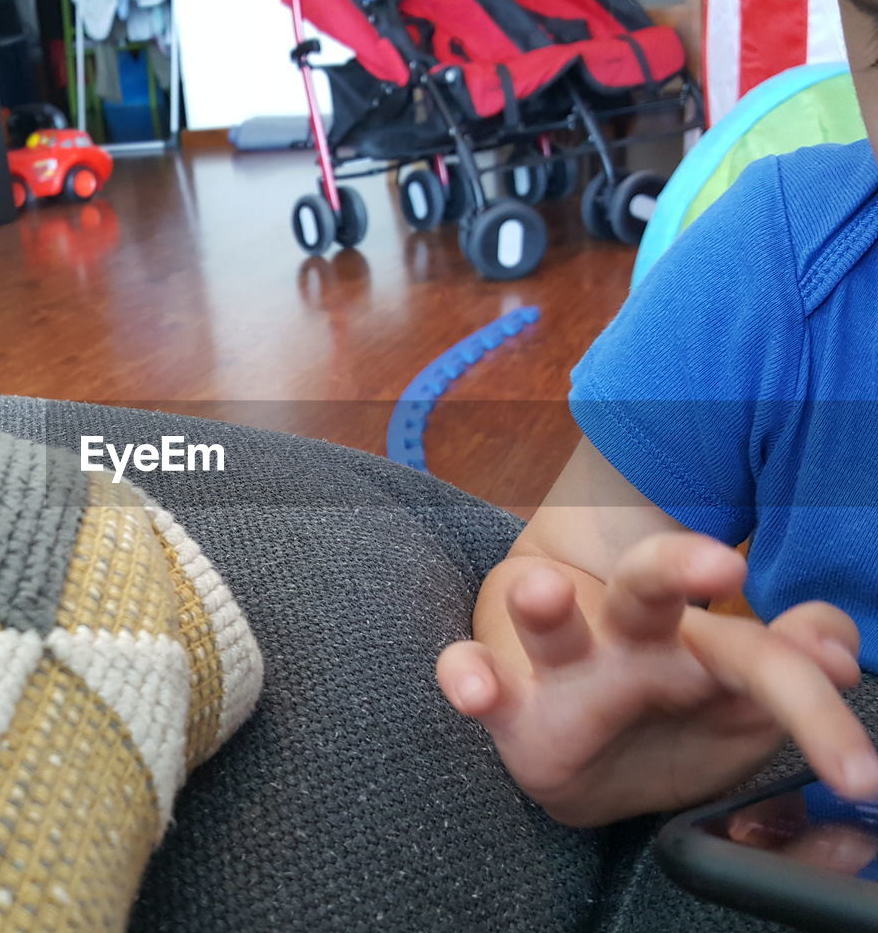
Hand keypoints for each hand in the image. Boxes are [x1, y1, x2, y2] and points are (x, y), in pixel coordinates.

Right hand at [437, 532, 877, 826]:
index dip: (802, 669)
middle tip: (723, 562)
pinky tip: (474, 690)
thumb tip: (833, 649)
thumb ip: (789, 669)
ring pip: (552, 624)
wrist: (576, 744)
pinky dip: (467, 676)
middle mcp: (626, 642)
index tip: (841, 689)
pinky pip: (473, 675)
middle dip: (676, 567)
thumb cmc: (663, 711)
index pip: (753, 648)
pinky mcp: (509, 709)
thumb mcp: (736, 698)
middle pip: (649, 588)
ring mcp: (563, 669)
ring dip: (545, 605)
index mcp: (693, 642)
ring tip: (542, 590)